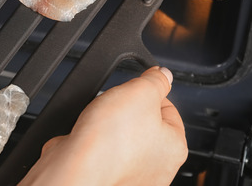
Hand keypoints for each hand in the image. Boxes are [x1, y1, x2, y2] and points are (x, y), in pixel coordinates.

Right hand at [19, 66, 187, 185]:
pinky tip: (89, 137)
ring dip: (109, 126)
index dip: (148, 93)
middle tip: (115, 104)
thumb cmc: (109, 141)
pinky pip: (102, 152)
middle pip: (145, 124)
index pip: (169, 109)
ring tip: (98, 121)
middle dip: (126, 110)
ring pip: (122, 138)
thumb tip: (163, 74)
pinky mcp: (107, 176)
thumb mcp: (140, 92)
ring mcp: (132, 176)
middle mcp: (157, 167)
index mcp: (175, 147)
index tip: (135, 87)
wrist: (76, 169)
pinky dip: (94, 142)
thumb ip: (156, 80)